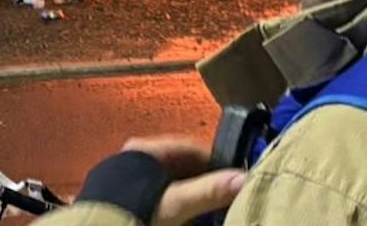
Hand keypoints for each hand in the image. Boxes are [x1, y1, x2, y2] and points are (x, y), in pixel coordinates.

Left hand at [121, 136, 246, 224]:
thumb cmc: (133, 213)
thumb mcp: (174, 205)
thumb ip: (208, 192)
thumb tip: (244, 178)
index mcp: (146, 149)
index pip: (191, 148)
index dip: (215, 164)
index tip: (233, 180)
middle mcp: (135, 156)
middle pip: (180, 165)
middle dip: (201, 182)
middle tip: (221, 200)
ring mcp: (127, 176)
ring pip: (168, 181)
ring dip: (187, 195)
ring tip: (202, 213)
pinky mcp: (121, 195)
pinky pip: (155, 194)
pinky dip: (171, 203)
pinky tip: (179, 218)